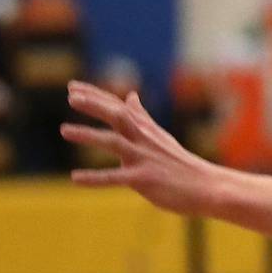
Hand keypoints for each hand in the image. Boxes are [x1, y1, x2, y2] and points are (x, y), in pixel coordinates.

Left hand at [61, 81, 220, 217]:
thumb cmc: (180, 164)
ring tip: (64, 130)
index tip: (73, 86)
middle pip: (118, 117)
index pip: (119, 107)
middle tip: (71, 95)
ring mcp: (144, 159)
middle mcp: (144, 141)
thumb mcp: (160, 136)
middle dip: (95, 105)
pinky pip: (116, 178)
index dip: (96, 96)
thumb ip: (141, 118)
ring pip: (115, 143)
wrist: (207, 187)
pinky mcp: (144, 180)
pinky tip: (75, 178)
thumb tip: (130, 96)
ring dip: (89, 135)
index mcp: (146, 131)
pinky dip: (95, 178)